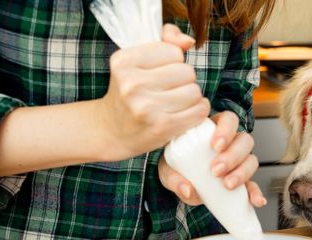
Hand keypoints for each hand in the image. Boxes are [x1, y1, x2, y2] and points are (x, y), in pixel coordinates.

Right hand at [97, 24, 209, 159]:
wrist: (112, 131)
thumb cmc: (130, 91)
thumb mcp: (137, 60)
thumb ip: (165, 40)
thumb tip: (188, 42)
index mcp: (124, 62)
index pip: (174, 51)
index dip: (173, 61)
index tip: (160, 72)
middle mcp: (132, 84)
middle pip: (187, 71)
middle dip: (183, 80)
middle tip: (168, 89)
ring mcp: (146, 107)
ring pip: (195, 91)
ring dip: (191, 96)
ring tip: (175, 102)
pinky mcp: (161, 126)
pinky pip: (199, 110)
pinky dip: (198, 110)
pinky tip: (185, 113)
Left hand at [158, 111, 266, 206]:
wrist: (184, 184)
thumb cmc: (177, 168)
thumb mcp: (168, 170)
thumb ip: (174, 178)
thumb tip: (188, 189)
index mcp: (214, 131)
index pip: (228, 120)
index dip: (226, 129)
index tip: (215, 146)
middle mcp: (231, 143)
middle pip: (244, 140)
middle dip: (233, 155)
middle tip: (216, 170)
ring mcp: (240, 162)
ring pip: (252, 160)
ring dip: (242, 172)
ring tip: (227, 184)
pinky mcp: (244, 181)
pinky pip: (254, 185)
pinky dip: (256, 193)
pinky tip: (256, 200)